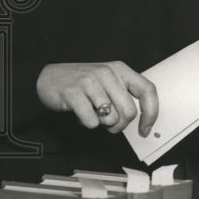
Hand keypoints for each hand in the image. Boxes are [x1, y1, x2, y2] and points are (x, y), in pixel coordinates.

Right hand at [36, 61, 157, 135]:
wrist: (47, 77)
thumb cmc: (82, 83)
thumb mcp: (108, 81)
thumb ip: (124, 94)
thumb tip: (143, 120)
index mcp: (120, 69)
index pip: (147, 90)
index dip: (151, 113)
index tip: (145, 128)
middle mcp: (107, 73)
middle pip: (129, 111)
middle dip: (120, 125)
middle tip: (110, 124)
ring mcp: (90, 82)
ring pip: (111, 118)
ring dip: (102, 124)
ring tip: (93, 113)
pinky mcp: (73, 93)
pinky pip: (91, 122)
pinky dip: (87, 123)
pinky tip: (80, 113)